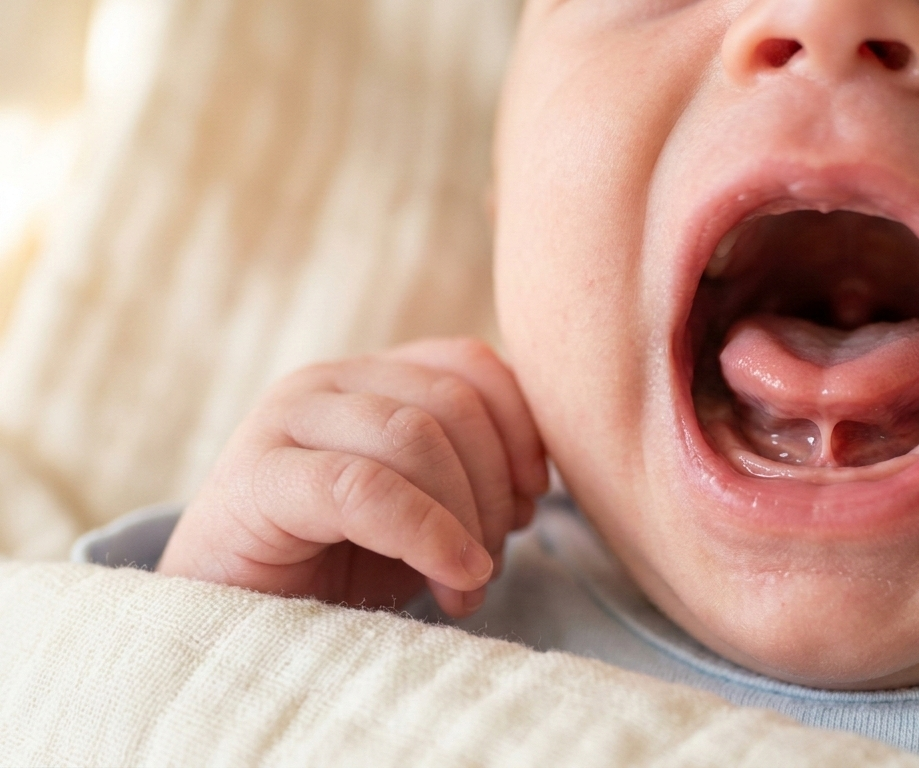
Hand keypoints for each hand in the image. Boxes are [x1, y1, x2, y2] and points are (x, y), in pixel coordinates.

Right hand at [158, 338, 548, 617]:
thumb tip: (535, 482)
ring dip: (464, 521)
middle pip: (453, 404)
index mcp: (373, 378)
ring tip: (464, 585)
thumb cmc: (332, 569)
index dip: (520, 428)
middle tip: (490, 563)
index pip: (471, 364)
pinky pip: (366, 488)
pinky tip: (452, 579)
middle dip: (493, 489)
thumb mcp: (419, 510)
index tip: (531, 498)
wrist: (224, 624)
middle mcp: (329, 382)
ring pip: (415, 437)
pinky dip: (428, 535)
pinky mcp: (257, 477)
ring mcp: (286, 420)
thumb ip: (467, 473)